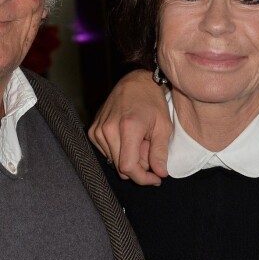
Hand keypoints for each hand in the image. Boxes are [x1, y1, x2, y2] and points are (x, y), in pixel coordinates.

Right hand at [89, 69, 171, 184]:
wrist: (136, 81)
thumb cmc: (152, 101)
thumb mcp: (164, 125)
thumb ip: (160, 151)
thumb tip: (160, 174)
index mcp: (128, 127)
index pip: (128, 167)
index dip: (143, 178)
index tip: (156, 178)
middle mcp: (108, 129)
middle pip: (121, 167)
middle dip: (139, 166)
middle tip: (150, 149)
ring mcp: (97, 130)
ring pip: (114, 162)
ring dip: (129, 158)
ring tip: (141, 139)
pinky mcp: (93, 131)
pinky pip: (107, 153)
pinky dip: (120, 151)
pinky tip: (129, 137)